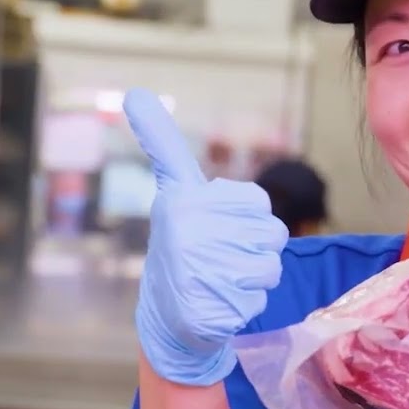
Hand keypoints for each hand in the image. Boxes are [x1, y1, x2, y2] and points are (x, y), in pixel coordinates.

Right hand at [124, 88, 289, 386]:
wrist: (167, 316)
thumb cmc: (184, 244)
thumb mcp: (177, 192)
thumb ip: (166, 146)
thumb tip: (134, 93)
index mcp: (182, 198)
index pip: (254, 200)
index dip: (248, 213)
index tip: (224, 215)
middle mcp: (188, 229)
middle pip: (273, 233)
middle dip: (258, 246)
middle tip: (224, 254)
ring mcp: (199, 269)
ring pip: (271, 266)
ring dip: (255, 277)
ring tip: (222, 277)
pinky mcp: (211, 306)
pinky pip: (260, 299)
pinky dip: (246, 305)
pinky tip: (219, 303)